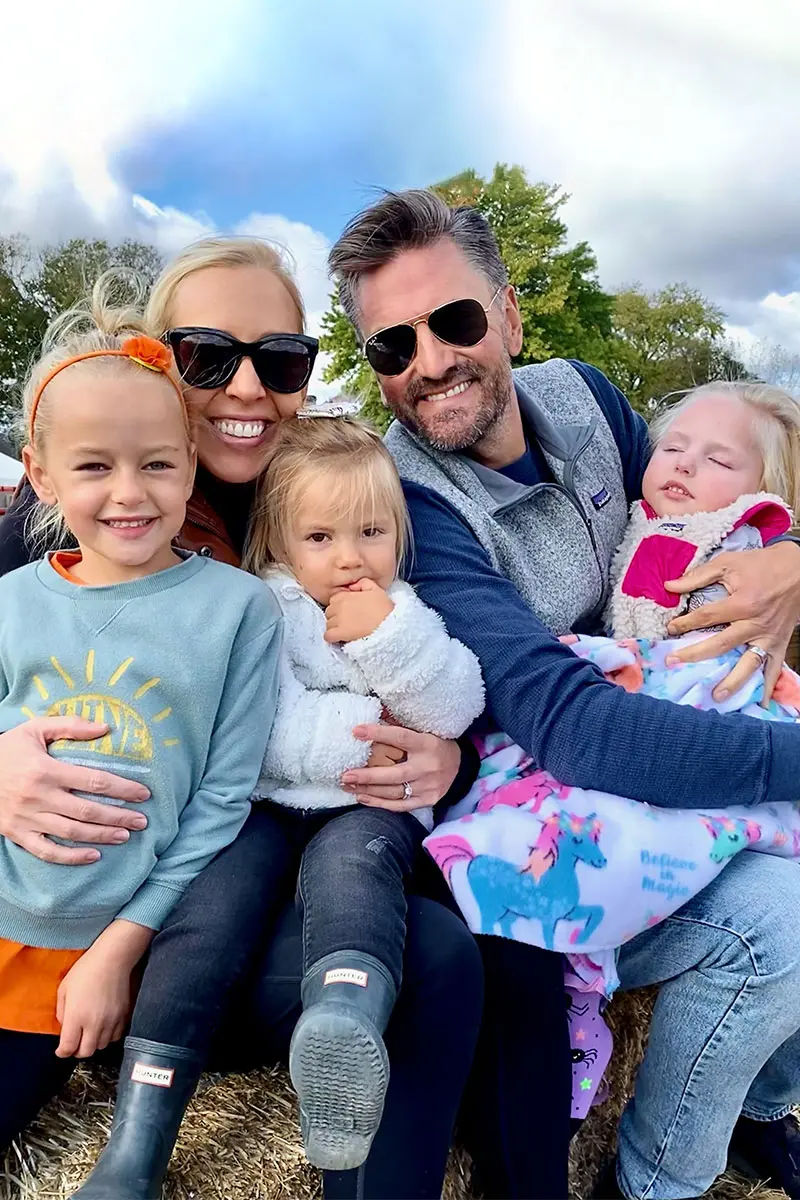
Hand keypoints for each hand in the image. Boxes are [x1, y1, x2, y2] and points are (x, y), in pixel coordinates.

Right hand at [0, 717, 149, 864]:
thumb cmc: (7, 749)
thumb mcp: (35, 729)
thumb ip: (70, 726)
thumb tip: (105, 728)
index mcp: (46, 770)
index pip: (94, 781)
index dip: (122, 789)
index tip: (143, 794)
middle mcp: (38, 796)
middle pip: (87, 811)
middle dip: (119, 817)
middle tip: (142, 821)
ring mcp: (26, 818)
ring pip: (71, 833)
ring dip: (101, 836)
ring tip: (125, 835)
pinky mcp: (17, 834)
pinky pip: (46, 851)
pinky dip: (70, 857)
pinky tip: (93, 856)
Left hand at [56, 951, 130, 1058]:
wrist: (112, 959)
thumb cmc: (86, 970)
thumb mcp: (63, 989)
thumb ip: (61, 1012)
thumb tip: (65, 1027)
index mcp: (75, 1017)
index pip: (68, 1047)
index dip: (62, 1052)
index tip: (61, 1050)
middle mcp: (94, 1023)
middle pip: (86, 1052)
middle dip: (77, 1051)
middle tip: (75, 1044)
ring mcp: (111, 1021)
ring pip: (101, 1046)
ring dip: (93, 1043)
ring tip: (90, 1034)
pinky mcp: (123, 1016)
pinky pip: (116, 1036)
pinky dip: (108, 1036)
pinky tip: (104, 1027)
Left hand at [324, 579, 393, 643]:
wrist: (390, 626)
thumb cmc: (384, 609)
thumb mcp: (376, 589)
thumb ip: (363, 582)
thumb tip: (352, 585)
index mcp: (346, 595)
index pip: (334, 600)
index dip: (340, 605)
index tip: (348, 611)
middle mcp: (340, 606)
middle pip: (329, 611)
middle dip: (336, 616)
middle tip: (348, 621)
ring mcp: (338, 620)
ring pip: (328, 624)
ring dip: (335, 627)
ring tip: (346, 629)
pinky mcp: (340, 633)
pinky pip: (328, 635)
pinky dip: (332, 637)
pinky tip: (340, 637)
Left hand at [341, 724, 460, 810]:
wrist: (460, 766)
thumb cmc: (434, 745)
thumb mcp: (422, 731)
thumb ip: (399, 725)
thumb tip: (375, 711)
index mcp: (427, 744)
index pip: (400, 737)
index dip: (378, 733)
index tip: (356, 731)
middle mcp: (428, 767)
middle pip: (394, 774)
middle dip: (367, 776)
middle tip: (345, 775)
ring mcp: (428, 787)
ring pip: (394, 792)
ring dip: (368, 790)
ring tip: (348, 785)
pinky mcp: (427, 800)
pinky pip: (399, 805)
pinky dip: (379, 803)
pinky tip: (362, 797)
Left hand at [665, 542, 799, 701]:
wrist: (799, 569)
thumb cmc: (762, 564)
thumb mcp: (728, 563)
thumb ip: (697, 576)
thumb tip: (669, 586)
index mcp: (742, 602)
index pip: (706, 617)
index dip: (685, 623)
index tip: (670, 629)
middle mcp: (755, 623)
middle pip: (721, 644)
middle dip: (695, 654)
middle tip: (673, 663)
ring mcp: (768, 637)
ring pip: (749, 663)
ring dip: (733, 681)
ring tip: (717, 696)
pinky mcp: (780, 644)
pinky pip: (774, 668)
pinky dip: (768, 687)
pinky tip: (761, 704)